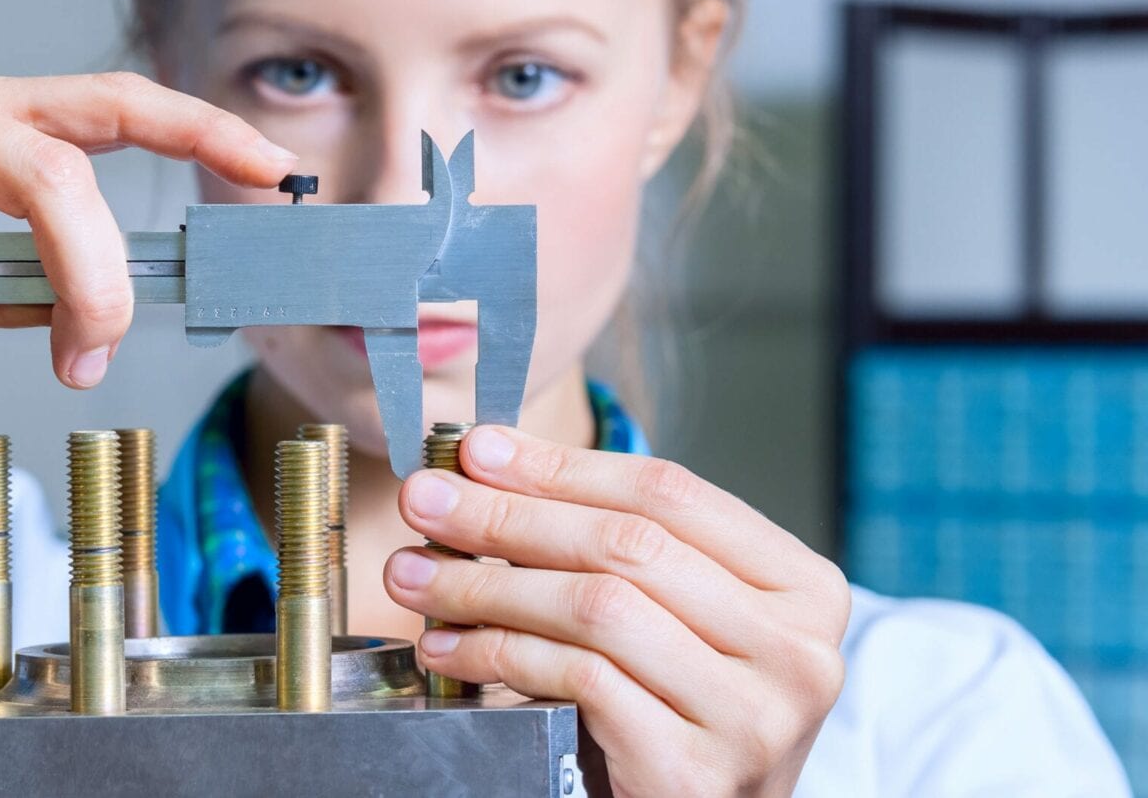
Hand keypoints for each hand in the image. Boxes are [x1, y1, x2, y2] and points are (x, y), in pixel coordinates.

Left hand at [383, 425, 849, 796]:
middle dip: (507, 516)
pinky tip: (451, 646)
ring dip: (486, 585)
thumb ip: (603, 540)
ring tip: (416, 577)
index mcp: (801, 586)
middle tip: (425, 502)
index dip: (562, 465)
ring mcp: (754, 717)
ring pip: (597, 608)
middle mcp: (796, 650)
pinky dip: (498, 652)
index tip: (476, 451)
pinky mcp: (695, 772)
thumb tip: (484, 463)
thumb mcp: (666, 613)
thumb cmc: (677, 708)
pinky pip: (578, 680)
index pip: (669, 492)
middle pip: (628, 545)